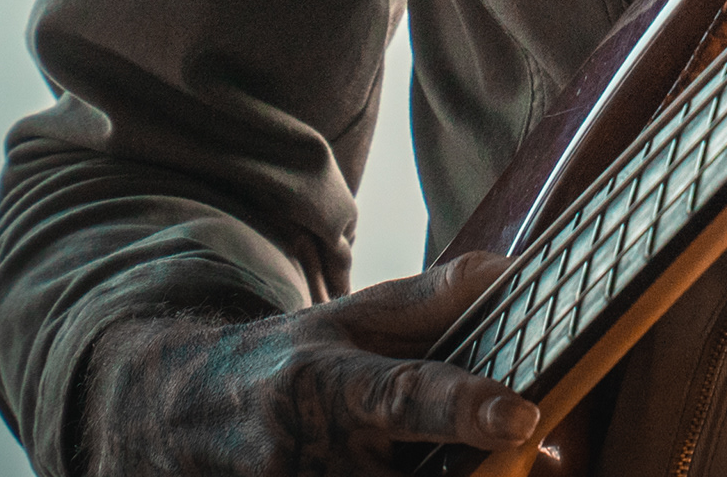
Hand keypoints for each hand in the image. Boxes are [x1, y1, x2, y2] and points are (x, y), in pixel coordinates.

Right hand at [81, 250, 542, 473]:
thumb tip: (515, 270)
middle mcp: (309, 453)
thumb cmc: (290, 360)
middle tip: (546, 471)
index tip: (522, 416)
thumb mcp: (352, 316)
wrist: (180, 413)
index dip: (464, 409)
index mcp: (327, 382)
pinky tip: (447, 475)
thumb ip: (436, 299)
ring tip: (504, 472)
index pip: (404, 396)